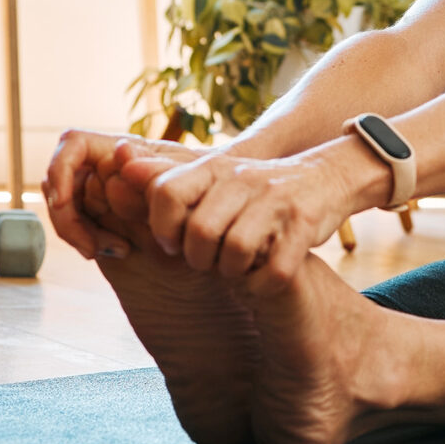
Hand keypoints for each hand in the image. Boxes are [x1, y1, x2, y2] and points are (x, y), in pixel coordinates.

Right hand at [42, 129, 198, 259]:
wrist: (211, 229)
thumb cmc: (204, 198)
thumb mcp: (187, 184)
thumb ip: (153, 171)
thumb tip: (121, 150)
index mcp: (121, 150)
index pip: (74, 144)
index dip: (60, 170)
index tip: (62, 203)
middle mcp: (105, 168)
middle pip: (58, 182)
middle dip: (68, 219)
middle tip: (94, 249)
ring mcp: (99, 193)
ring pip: (63, 207)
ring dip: (77, 233)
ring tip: (119, 250)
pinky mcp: (98, 219)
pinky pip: (75, 226)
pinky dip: (88, 241)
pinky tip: (121, 251)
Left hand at [119, 150, 368, 285]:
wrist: (325, 177)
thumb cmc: (257, 187)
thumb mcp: (212, 175)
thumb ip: (165, 174)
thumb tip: (118, 158)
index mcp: (214, 166)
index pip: (167, 193)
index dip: (163, 227)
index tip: (173, 243)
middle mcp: (242, 179)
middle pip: (200, 231)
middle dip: (199, 259)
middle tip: (208, 262)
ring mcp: (275, 201)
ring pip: (235, 253)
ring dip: (232, 273)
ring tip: (237, 269)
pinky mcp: (303, 224)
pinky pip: (273, 270)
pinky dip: (263, 285)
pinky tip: (262, 279)